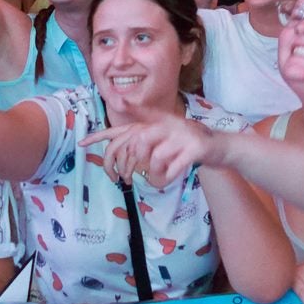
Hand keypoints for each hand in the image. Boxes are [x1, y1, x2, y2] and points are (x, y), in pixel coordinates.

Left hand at [81, 115, 221, 187]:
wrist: (221, 147)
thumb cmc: (187, 147)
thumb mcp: (166, 140)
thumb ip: (146, 142)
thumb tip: (123, 155)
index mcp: (156, 123)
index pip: (123, 129)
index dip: (102, 136)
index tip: (82, 143)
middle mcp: (166, 125)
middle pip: (135, 146)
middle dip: (127, 167)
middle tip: (127, 180)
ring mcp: (181, 135)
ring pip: (153, 160)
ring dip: (153, 174)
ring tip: (158, 177)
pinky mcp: (193, 148)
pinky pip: (171, 169)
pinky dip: (167, 178)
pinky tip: (171, 178)